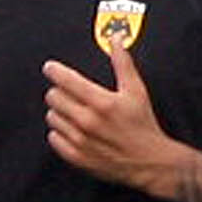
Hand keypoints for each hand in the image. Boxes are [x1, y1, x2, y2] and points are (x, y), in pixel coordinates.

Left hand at [40, 42, 179, 193]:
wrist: (150, 162)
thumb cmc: (143, 125)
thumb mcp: (136, 90)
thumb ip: (122, 63)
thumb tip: (116, 38)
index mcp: (101, 102)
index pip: (65, 81)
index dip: (55, 71)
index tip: (50, 67)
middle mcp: (87, 121)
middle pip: (54, 97)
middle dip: (60, 91)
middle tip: (70, 93)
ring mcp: (80, 141)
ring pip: (51, 117)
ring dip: (59, 111)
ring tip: (74, 111)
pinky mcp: (76, 157)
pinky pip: (53, 138)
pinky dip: (59, 132)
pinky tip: (72, 129)